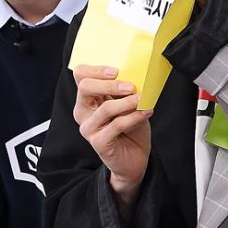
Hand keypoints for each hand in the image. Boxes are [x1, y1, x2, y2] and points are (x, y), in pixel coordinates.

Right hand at [73, 65, 151, 210]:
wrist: (135, 158)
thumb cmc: (131, 128)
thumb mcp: (128, 104)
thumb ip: (125, 91)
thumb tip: (134, 76)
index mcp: (88, 98)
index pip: (81, 75)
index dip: (96, 69)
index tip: (116, 70)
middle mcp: (83, 111)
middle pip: (85, 87)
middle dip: (109, 84)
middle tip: (130, 85)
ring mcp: (89, 128)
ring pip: (105, 108)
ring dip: (127, 102)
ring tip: (142, 99)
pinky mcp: (98, 142)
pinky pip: (117, 125)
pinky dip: (134, 117)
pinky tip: (146, 112)